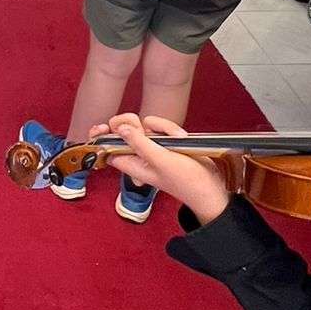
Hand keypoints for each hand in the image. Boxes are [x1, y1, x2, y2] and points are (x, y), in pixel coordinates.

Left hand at [96, 113, 230, 222]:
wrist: (210, 186)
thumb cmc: (186, 180)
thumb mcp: (161, 161)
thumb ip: (139, 144)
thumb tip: (120, 128)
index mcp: (131, 163)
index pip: (106, 149)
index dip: (100, 137)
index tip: (103, 127)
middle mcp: (138, 154)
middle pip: (123, 129)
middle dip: (133, 123)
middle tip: (143, 129)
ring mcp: (152, 147)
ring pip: (145, 124)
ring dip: (161, 128)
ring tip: (176, 140)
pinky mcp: (165, 141)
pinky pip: (161, 126)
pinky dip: (171, 129)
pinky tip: (181, 138)